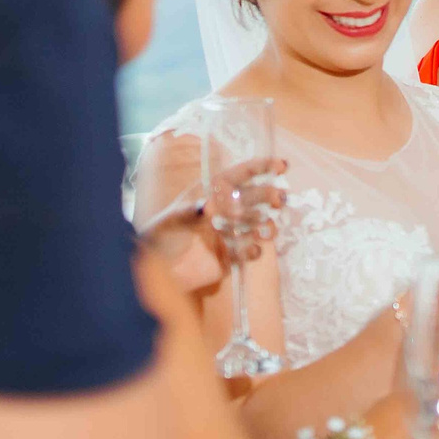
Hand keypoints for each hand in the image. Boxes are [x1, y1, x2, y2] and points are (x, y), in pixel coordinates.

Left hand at [133, 147, 284, 294]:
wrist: (156, 272)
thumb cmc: (159, 239)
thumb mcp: (171, 220)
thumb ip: (190, 211)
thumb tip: (210, 204)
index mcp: (209, 194)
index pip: (238, 176)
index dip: (260, 168)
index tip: (282, 166)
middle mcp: (222, 211)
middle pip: (252, 198)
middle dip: (268, 196)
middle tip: (280, 199)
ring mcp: (227, 233)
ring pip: (255, 224)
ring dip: (265, 224)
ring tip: (267, 228)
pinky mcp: (229, 257)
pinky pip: (247, 252)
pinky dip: (253, 250)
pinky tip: (253, 249)